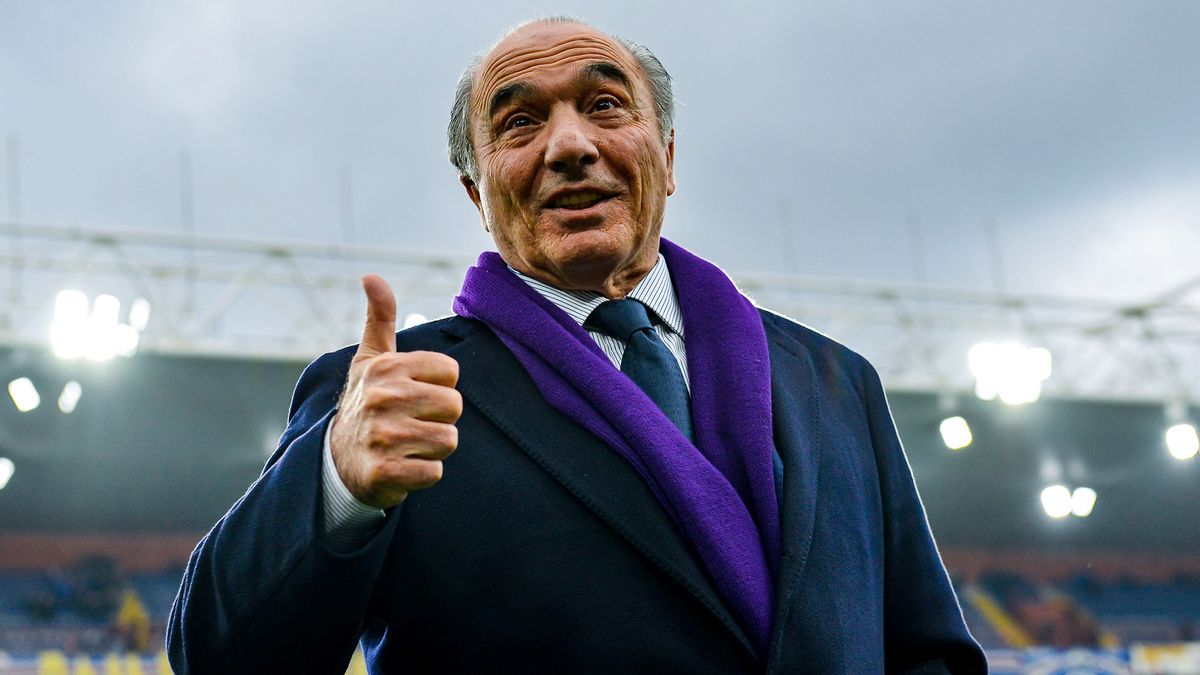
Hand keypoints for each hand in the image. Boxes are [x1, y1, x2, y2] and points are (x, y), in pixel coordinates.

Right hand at [329, 274, 461, 508]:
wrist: (336, 461)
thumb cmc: (364, 402)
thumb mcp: (370, 359)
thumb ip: (379, 318)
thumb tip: (371, 276)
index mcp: (386, 368)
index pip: (450, 373)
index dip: (439, 387)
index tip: (414, 394)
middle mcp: (382, 398)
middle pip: (454, 406)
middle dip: (440, 418)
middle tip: (413, 422)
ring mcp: (382, 436)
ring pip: (448, 440)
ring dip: (433, 447)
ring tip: (409, 444)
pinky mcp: (385, 472)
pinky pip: (435, 472)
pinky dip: (424, 473)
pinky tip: (403, 466)